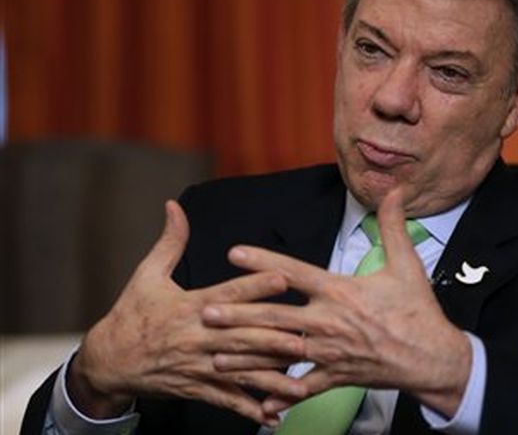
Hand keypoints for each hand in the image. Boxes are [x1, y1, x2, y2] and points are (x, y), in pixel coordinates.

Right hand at [69, 201, 299, 426]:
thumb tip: (174, 206)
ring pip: (240, 371)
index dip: (255, 285)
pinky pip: (226, 399)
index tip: (283, 277)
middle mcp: (197, 337)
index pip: (228, 294)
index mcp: (190, 307)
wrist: (108, 361)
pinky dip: (250, 409)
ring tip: (301, 382)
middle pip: (241, 336)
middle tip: (305, 336)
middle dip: (274, 338)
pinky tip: (274, 415)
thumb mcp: (147, 275)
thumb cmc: (132, 314)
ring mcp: (198, 365)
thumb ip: (170, 242)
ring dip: (271, 377)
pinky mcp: (196, 387)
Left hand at [202, 189, 472, 417]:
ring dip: (246, 357)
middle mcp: (329, 322)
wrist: (432, 356)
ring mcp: (330, 352)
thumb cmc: (417, 310)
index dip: (263, 262)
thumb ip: (392, 227)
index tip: (234, 253)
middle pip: (275, 317)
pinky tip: (260, 404)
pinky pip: (304, 387)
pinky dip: (282, 396)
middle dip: (238, 316)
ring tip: (215, 356)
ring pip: (280, 354)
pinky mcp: (336, 376)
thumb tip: (394, 192)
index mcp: (340, 291)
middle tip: (206, 313)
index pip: (294, 273)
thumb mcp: (407, 265)